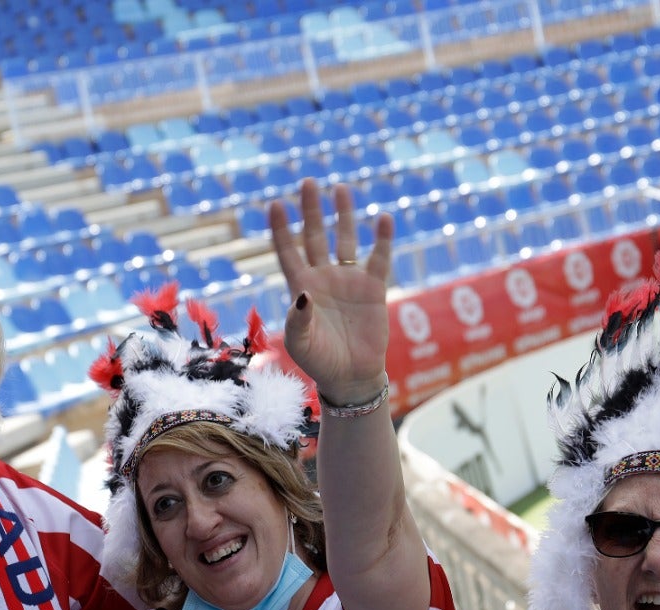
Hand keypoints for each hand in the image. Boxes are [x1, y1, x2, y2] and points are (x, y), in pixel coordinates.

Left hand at [268, 179, 394, 404]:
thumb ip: (297, 319)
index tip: (275, 204)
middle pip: (316, 236)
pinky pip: (379, 258)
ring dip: (344, 215)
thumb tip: (304, 293)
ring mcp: (349, 280)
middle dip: (312, 210)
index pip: (289, 251)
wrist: (351, 376)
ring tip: (341, 189)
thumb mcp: (301, 344)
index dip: (282, 229)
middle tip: (308, 182)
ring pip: (345, 240)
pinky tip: (384, 218)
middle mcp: (323, 278)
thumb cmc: (319, 361)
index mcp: (301, 288)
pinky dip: (382, 239)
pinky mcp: (373, 288)